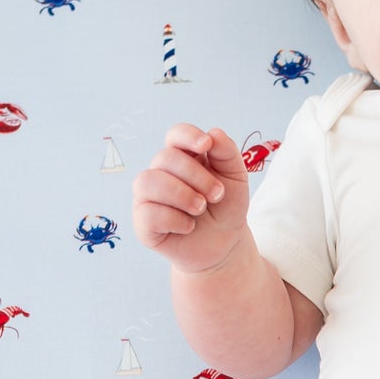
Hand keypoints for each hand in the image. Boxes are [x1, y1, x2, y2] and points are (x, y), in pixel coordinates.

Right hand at [132, 124, 252, 271]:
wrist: (225, 245)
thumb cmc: (226, 208)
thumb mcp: (235, 178)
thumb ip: (227, 153)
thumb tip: (213, 133)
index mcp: (183, 157)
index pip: (175, 135)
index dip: (187, 136)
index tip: (206, 146)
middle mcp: (160, 173)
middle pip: (165, 158)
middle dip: (196, 176)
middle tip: (217, 195)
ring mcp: (148, 197)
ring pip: (148, 181)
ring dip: (180, 194)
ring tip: (200, 208)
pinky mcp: (143, 224)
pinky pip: (148, 213)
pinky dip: (174, 219)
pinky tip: (189, 226)